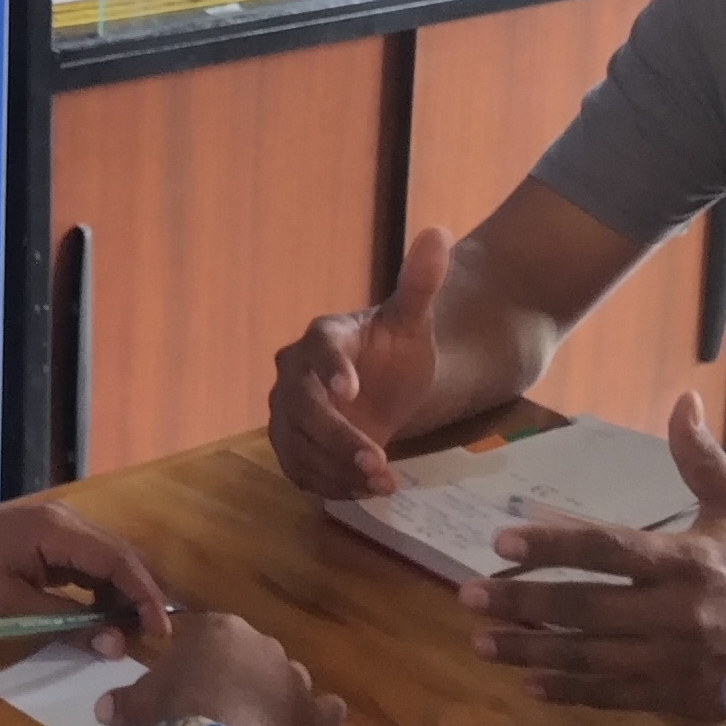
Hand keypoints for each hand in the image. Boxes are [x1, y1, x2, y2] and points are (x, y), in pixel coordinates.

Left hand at [0, 504, 173, 658]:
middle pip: (118, 555)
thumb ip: (67, 624)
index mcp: (57, 529)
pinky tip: (98, 616)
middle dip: (137, 595)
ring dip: (118, 593)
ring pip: (102, 559)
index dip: (145, 596)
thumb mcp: (11, 611)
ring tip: (126, 632)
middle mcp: (61, 519)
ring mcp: (51, 526)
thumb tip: (113, 643)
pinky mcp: (40, 539)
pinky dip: (96, 588)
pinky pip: (82, 562)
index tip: (161, 631)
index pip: (119, 560)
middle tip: (149, 636)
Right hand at [96, 612, 346, 725]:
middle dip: (242, 677)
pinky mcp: (309, 714)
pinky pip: (326, 711)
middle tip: (221, 707)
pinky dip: (322, 717)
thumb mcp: (139, 700)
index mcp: (223, 629)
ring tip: (257, 722)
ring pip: (290, 680)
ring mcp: (292, 678)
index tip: (192, 685)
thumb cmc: (171, 708)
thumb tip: (103, 707)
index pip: (216, 636)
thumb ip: (126, 698)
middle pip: (255, 657)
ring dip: (277, 696)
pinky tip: (315, 724)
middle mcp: (264, 644)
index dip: (204, 662)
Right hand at [268, 228, 453, 498]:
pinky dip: (329, 485)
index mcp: (323, 337)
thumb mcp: (414, 320)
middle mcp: (293, 374)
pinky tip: (365, 491)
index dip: (331, 369)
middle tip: (378, 460)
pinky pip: (299, 470)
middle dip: (338, 438)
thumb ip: (421, 282)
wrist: (383, 388)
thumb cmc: (395, 352)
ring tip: (381, 482)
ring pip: (297, 445)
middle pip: (302, 408)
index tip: (351, 392)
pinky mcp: (291, 447)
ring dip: (336, 469)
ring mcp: (286, 414)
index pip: (319, 349)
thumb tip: (439, 233)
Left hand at [458, 393, 725, 714]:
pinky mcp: (680, 696)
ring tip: (482, 643)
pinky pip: (615, 696)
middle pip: (584, 608)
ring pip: (590, 658)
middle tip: (466, 596)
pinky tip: (531, 685)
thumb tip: (682, 399)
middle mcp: (676, 612)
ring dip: (532, 653)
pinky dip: (571, 692)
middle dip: (521, 603)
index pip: (607, 548)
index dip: (552, 542)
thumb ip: (700, 457)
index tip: (501, 539)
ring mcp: (675, 660)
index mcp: (687, 560)